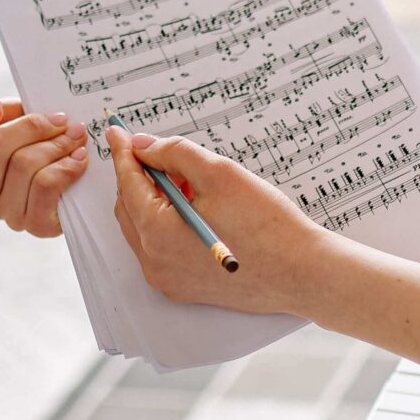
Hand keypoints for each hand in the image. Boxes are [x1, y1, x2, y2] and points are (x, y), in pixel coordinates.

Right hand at [0, 99, 88, 237]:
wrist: (79, 165)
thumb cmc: (37, 142)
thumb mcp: (4, 120)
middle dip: (31, 126)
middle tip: (60, 117)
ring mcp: (6, 214)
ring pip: (24, 165)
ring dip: (57, 143)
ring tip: (75, 134)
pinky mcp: (36, 226)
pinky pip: (46, 186)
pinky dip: (67, 165)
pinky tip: (79, 157)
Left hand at [106, 127, 337, 314]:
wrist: (302, 273)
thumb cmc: (267, 225)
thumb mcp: (220, 174)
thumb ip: (174, 154)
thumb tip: (144, 146)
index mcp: (157, 232)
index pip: (128, 183)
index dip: (123, 152)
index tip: (117, 130)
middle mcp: (154, 262)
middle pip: (130, 208)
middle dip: (139, 177)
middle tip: (157, 153)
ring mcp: (168, 279)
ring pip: (144, 230)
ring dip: (155, 201)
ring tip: (186, 181)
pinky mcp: (185, 289)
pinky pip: (162, 250)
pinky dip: (167, 225)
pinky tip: (195, 209)